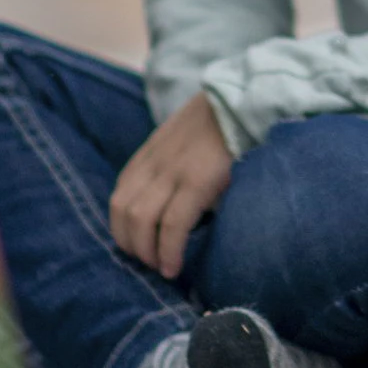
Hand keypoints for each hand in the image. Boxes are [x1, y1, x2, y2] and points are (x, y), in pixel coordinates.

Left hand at [109, 91, 236, 279]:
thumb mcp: (183, 139)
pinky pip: (173, 225)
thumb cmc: (223, 123)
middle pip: (122, 211)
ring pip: (141, 221)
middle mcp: (154, 163)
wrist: (247, 101)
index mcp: (150, 154)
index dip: (122, 228)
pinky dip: (169, 251)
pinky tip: (173, 266)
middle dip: (129, 243)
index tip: (138, 246)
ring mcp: (173, 172)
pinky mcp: (197, 181)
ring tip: (161, 267)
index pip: (119, 197)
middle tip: (148, 261)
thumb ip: (171, 163)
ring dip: (146, 252)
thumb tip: (172, 199)